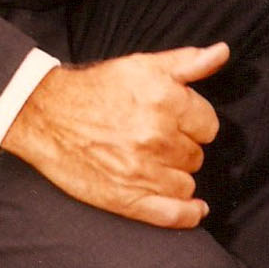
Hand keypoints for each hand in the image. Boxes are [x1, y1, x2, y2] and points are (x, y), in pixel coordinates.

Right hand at [0, 43, 226, 227]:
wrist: (46, 115)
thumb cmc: (97, 88)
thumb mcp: (143, 65)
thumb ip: (188, 61)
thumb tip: (222, 52)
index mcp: (165, 102)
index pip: (208, 125)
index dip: (193, 122)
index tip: (176, 121)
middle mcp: (157, 138)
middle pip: (196, 156)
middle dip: (182, 147)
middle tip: (156, 139)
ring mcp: (142, 172)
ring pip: (187, 184)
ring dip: (176, 175)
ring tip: (154, 162)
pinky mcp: (126, 199)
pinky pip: (173, 215)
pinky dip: (189, 214)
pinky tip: (196, 209)